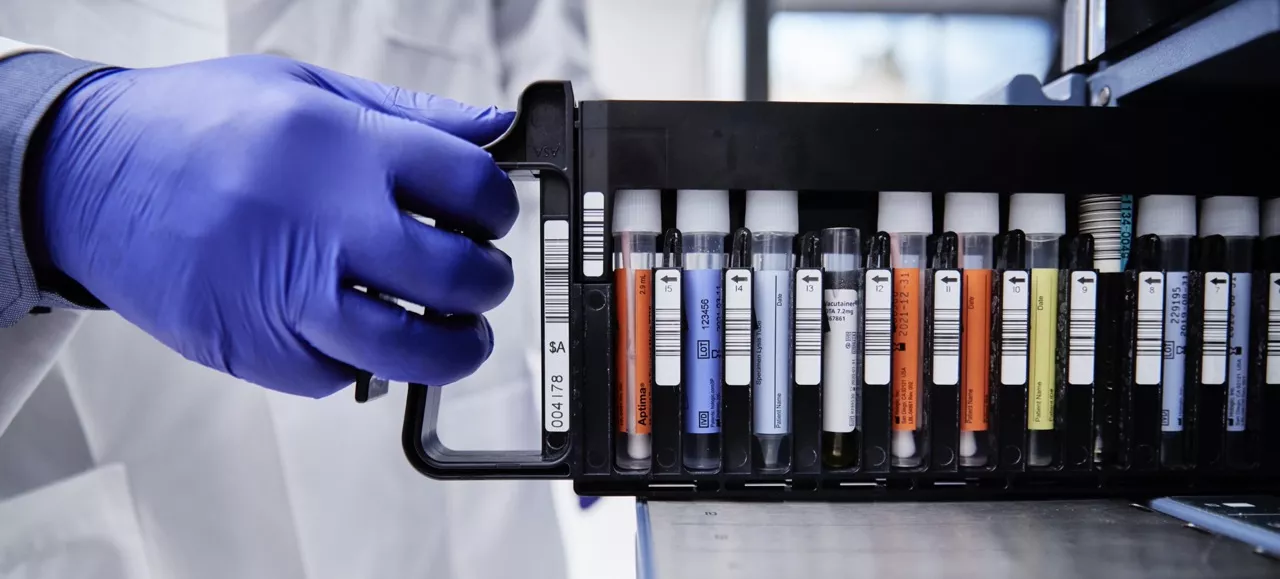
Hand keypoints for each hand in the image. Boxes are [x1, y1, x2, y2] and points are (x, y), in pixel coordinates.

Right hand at [31, 54, 517, 397]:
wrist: (83, 176)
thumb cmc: (194, 125)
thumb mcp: (305, 87)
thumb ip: (408, 112)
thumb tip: (493, 126)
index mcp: (343, 147)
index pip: (470, 187)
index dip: (497, 207)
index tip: (490, 216)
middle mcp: (321, 223)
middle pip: (456, 278)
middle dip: (489, 283)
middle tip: (481, 278)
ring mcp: (285, 294)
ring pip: (409, 349)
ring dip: (453, 348)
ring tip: (455, 331)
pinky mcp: (252, 347)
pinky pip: (339, 376)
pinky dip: (361, 362)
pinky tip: (356, 329)